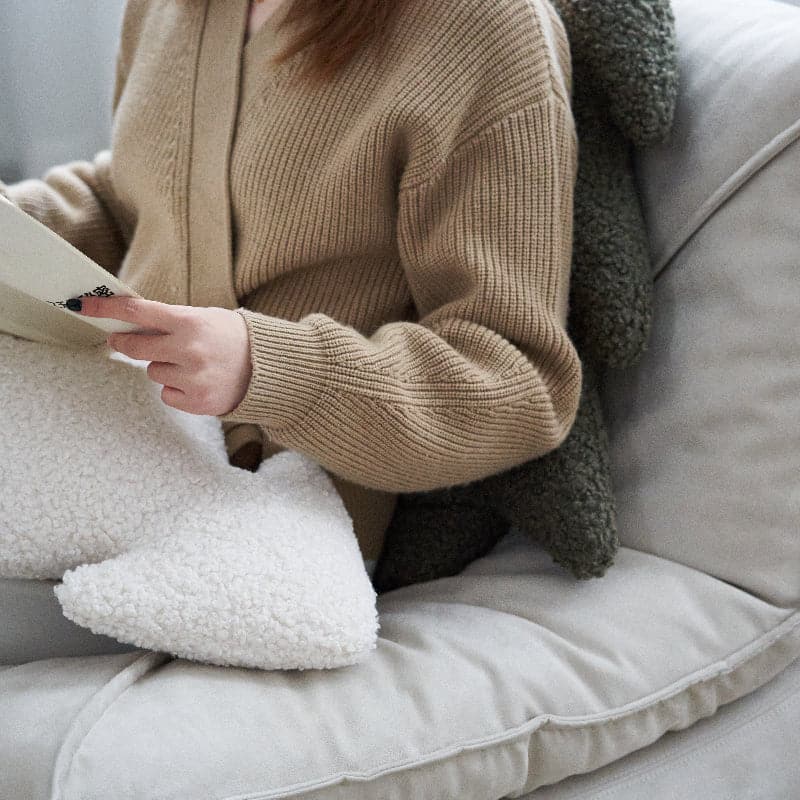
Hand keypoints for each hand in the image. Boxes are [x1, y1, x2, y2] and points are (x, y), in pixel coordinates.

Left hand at [75, 295, 251, 416]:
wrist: (269, 368)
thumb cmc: (235, 339)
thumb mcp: (206, 317)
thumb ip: (171, 320)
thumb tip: (130, 323)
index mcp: (191, 322)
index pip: (137, 311)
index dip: (106, 308)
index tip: (84, 306)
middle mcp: (189, 350)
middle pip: (135, 346)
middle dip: (125, 342)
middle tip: (123, 340)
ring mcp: (193, 378)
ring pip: (153, 372)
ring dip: (164, 367)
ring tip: (192, 364)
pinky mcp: (197, 402)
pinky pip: (167, 394)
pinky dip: (177, 388)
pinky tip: (197, 381)